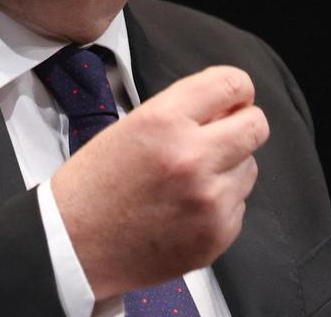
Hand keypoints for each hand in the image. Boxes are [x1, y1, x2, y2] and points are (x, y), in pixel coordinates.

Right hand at [49, 65, 268, 298]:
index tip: (233, 97)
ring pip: (250, 166)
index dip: (236, 88)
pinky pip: (239, 205)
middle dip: (243, 124)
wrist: (75, 246)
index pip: (232, 84)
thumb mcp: (130, 127)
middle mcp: (193, 157)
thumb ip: (181, 111)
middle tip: (223, 134)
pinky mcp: (217, 235)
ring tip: (189, 180)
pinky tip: (185, 209)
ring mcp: (209, 200)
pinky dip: (220, 203)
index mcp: (164, 121)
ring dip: (229, 167)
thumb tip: (229, 105)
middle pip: (256, 125)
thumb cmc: (95, 185)